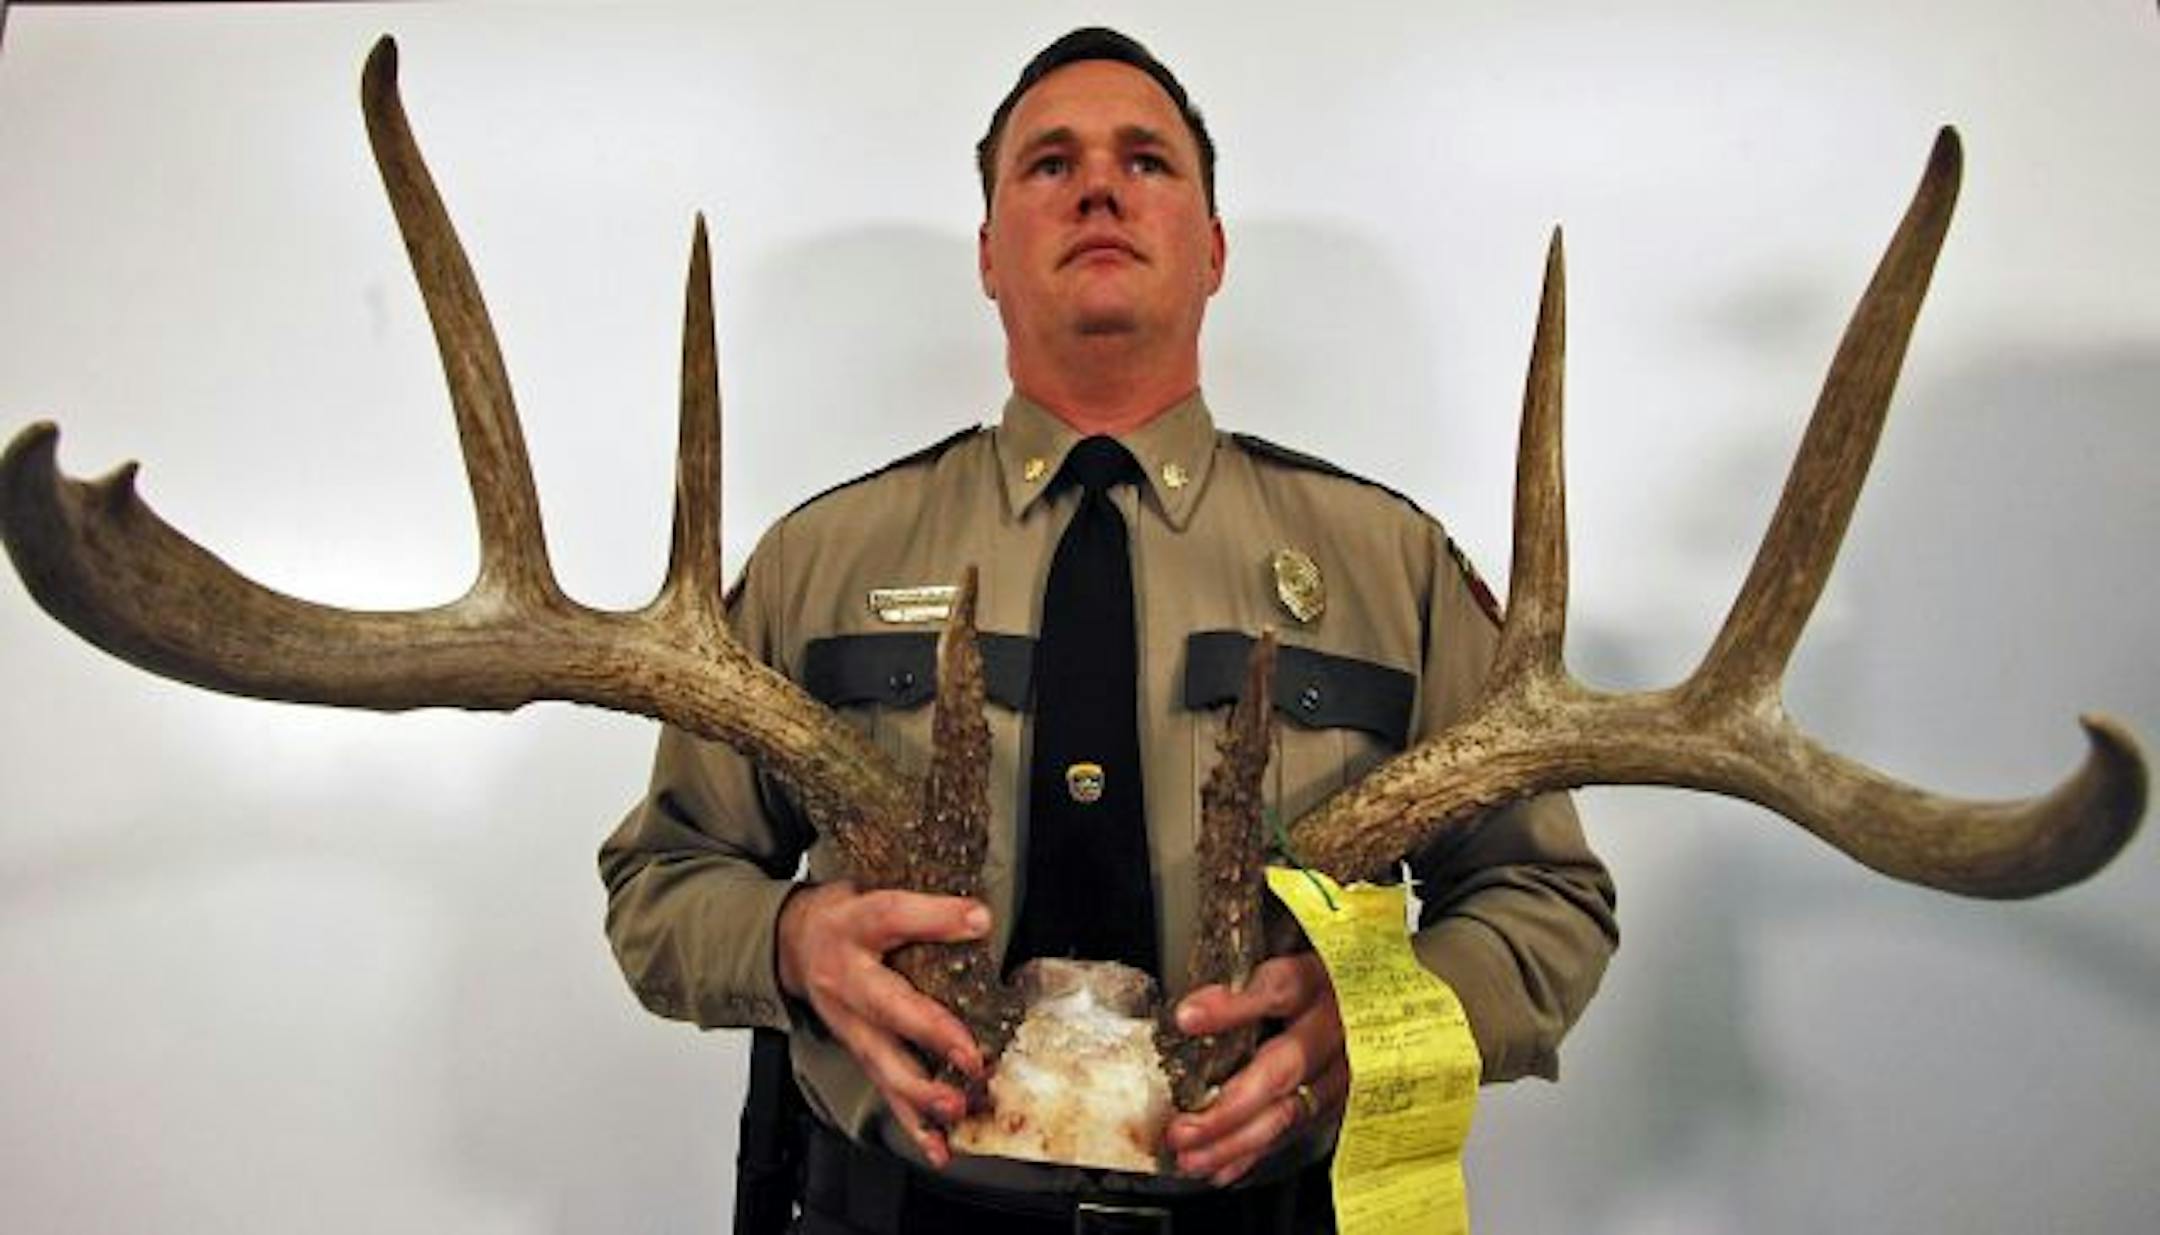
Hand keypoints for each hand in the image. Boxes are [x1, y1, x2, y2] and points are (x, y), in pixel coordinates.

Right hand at [776, 881, 991, 1166]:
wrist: (792, 944)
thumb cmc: (844, 918)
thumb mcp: (874, 892)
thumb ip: (924, 905)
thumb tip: (982, 918)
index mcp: (853, 926)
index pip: (891, 916)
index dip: (935, 917)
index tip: (978, 918)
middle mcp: (846, 979)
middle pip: (887, 1006)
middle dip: (931, 1033)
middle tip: (971, 1056)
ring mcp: (849, 1023)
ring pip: (883, 1062)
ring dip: (922, 1091)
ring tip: (956, 1106)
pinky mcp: (858, 1053)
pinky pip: (884, 1092)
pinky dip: (913, 1124)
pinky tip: (938, 1146)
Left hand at [1163, 952, 1346, 1184]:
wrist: (1388, 999)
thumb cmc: (1328, 979)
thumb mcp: (1293, 966)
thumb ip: (1245, 987)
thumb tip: (1190, 1014)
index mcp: (1322, 979)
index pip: (1281, 987)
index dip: (1233, 1005)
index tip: (1187, 1018)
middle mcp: (1340, 1026)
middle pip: (1286, 1067)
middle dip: (1230, 1106)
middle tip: (1184, 1128)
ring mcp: (1348, 1069)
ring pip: (1292, 1112)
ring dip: (1238, 1142)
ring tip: (1193, 1158)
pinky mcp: (1347, 1099)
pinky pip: (1298, 1130)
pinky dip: (1257, 1153)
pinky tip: (1222, 1168)